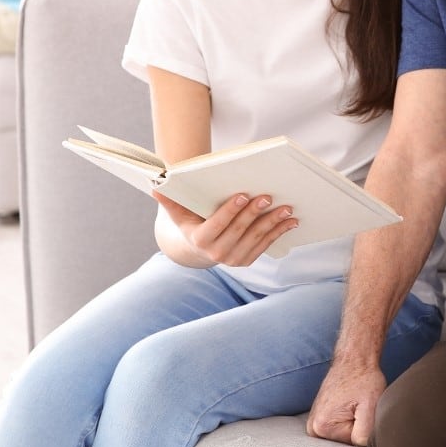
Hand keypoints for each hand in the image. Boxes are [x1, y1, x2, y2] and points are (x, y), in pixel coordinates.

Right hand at [153, 190, 296, 265]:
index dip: (231, 210)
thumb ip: (170, 200)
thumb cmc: (190, 222)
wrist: (199, 248)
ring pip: (255, 238)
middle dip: (255, 213)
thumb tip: (155, 185)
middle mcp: (217, 254)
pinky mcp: (246, 260)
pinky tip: (290, 221)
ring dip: (273, 223)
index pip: (217, 225)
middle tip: (268, 196)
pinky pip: (265, 245)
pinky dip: (279, 232)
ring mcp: (233, 259)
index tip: (244, 194)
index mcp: (200, 240)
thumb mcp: (178, 213)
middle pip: (239, 231)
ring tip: (286, 207)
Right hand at [306, 359, 386, 446]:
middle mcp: (313, 428)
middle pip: (346, 444)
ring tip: (355, 405)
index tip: (362, 411)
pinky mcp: (321, 419)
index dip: (364, 430)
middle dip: (358, 429)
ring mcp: (315, 424)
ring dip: (354, 424)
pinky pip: (341, 430)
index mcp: (321, 427)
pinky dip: (349, 421)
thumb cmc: (364, 380)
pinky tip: (350, 406)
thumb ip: (365, 436)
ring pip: (345, 437)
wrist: (355, 359)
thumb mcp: (371, 408)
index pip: (352, 446)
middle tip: (360, 407)